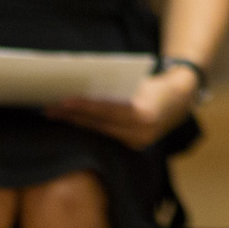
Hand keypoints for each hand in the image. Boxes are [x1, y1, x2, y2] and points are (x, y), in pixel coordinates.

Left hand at [48, 69, 198, 148]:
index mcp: (143, 112)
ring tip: (55, 114)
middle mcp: (141, 132)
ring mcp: (137, 142)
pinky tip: (74, 122)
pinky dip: (90, 128)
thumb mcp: (138, 81)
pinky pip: (106, 137)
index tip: (61, 101)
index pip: (105, 109)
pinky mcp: (134, 147)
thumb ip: (115, 87)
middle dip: (72, 116)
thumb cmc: (155, 84)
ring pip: (99, 133)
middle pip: (98, 124)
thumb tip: (82, 83)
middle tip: (48, 108)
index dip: (82, 105)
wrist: (180, 100)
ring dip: (76, 124)